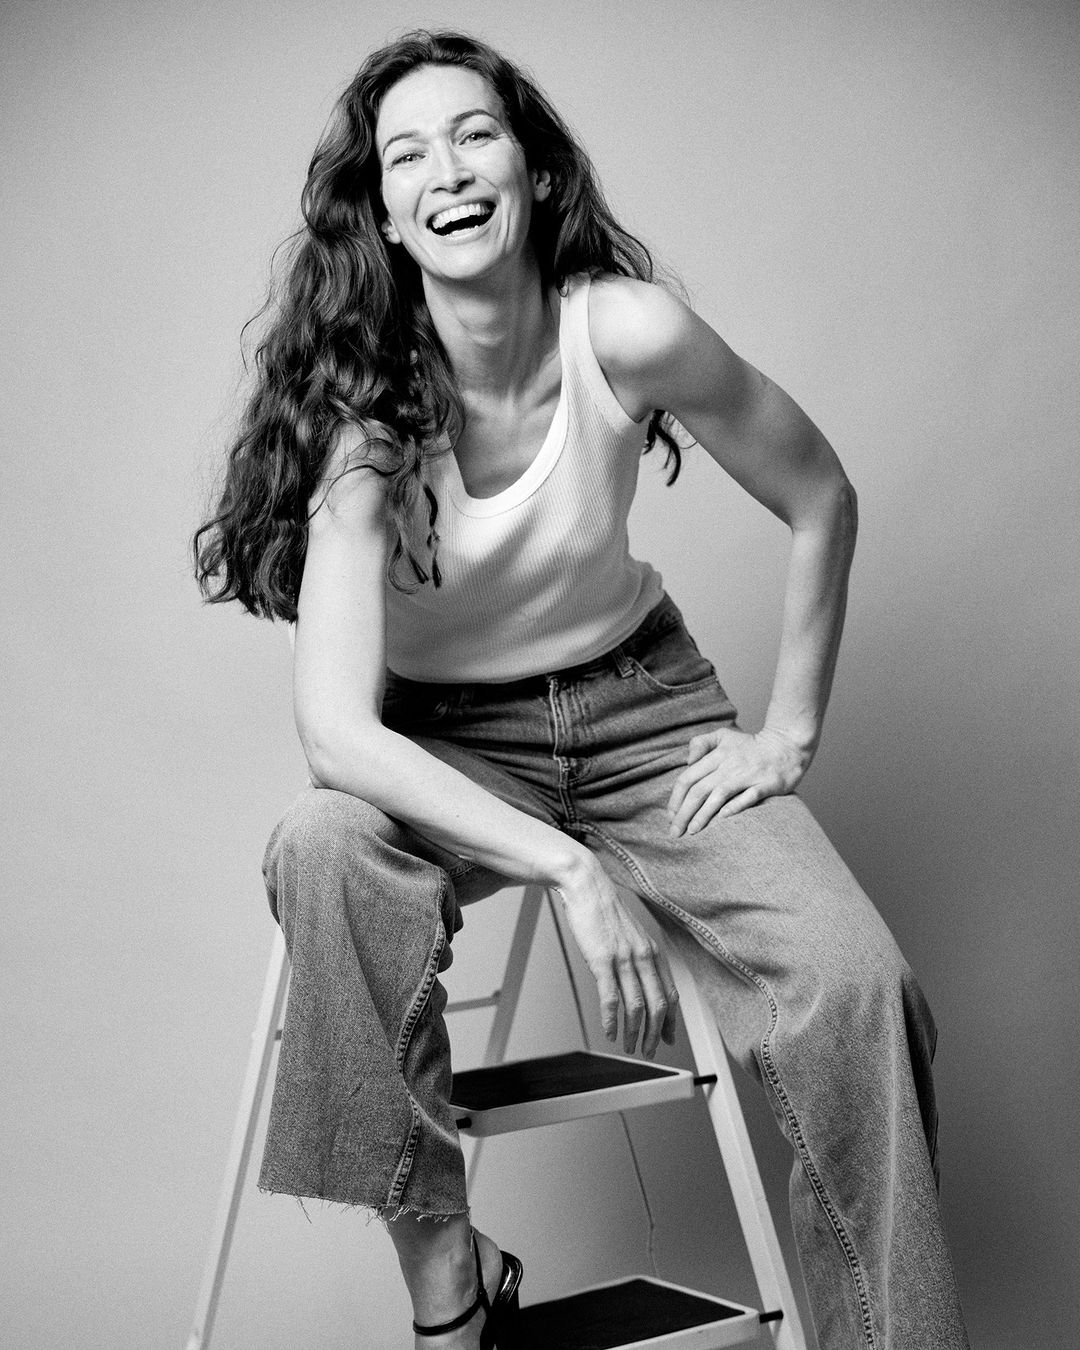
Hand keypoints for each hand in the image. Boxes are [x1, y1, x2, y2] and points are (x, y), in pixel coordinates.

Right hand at [550, 859, 678, 1057]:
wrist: (587, 887)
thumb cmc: (604, 911)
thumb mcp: (629, 935)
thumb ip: (638, 957)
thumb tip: (638, 980)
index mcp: (652, 951)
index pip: (670, 993)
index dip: (671, 1020)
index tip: (668, 1038)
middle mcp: (643, 956)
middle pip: (658, 1005)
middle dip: (655, 1034)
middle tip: (649, 1051)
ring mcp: (624, 959)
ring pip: (637, 1006)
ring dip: (635, 1032)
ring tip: (630, 1047)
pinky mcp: (602, 960)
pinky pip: (611, 998)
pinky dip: (612, 1020)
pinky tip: (610, 1031)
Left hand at [667, 725, 810, 835]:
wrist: (787, 745)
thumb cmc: (751, 745)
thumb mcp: (723, 735)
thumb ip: (701, 743)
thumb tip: (687, 762)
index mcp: (717, 755)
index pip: (688, 777)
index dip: (676, 798)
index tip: (670, 815)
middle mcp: (729, 765)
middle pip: (699, 790)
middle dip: (684, 813)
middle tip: (674, 831)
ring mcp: (748, 775)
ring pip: (719, 795)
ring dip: (703, 815)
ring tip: (692, 831)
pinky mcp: (766, 784)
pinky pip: (748, 797)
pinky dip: (735, 806)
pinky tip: (722, 818)